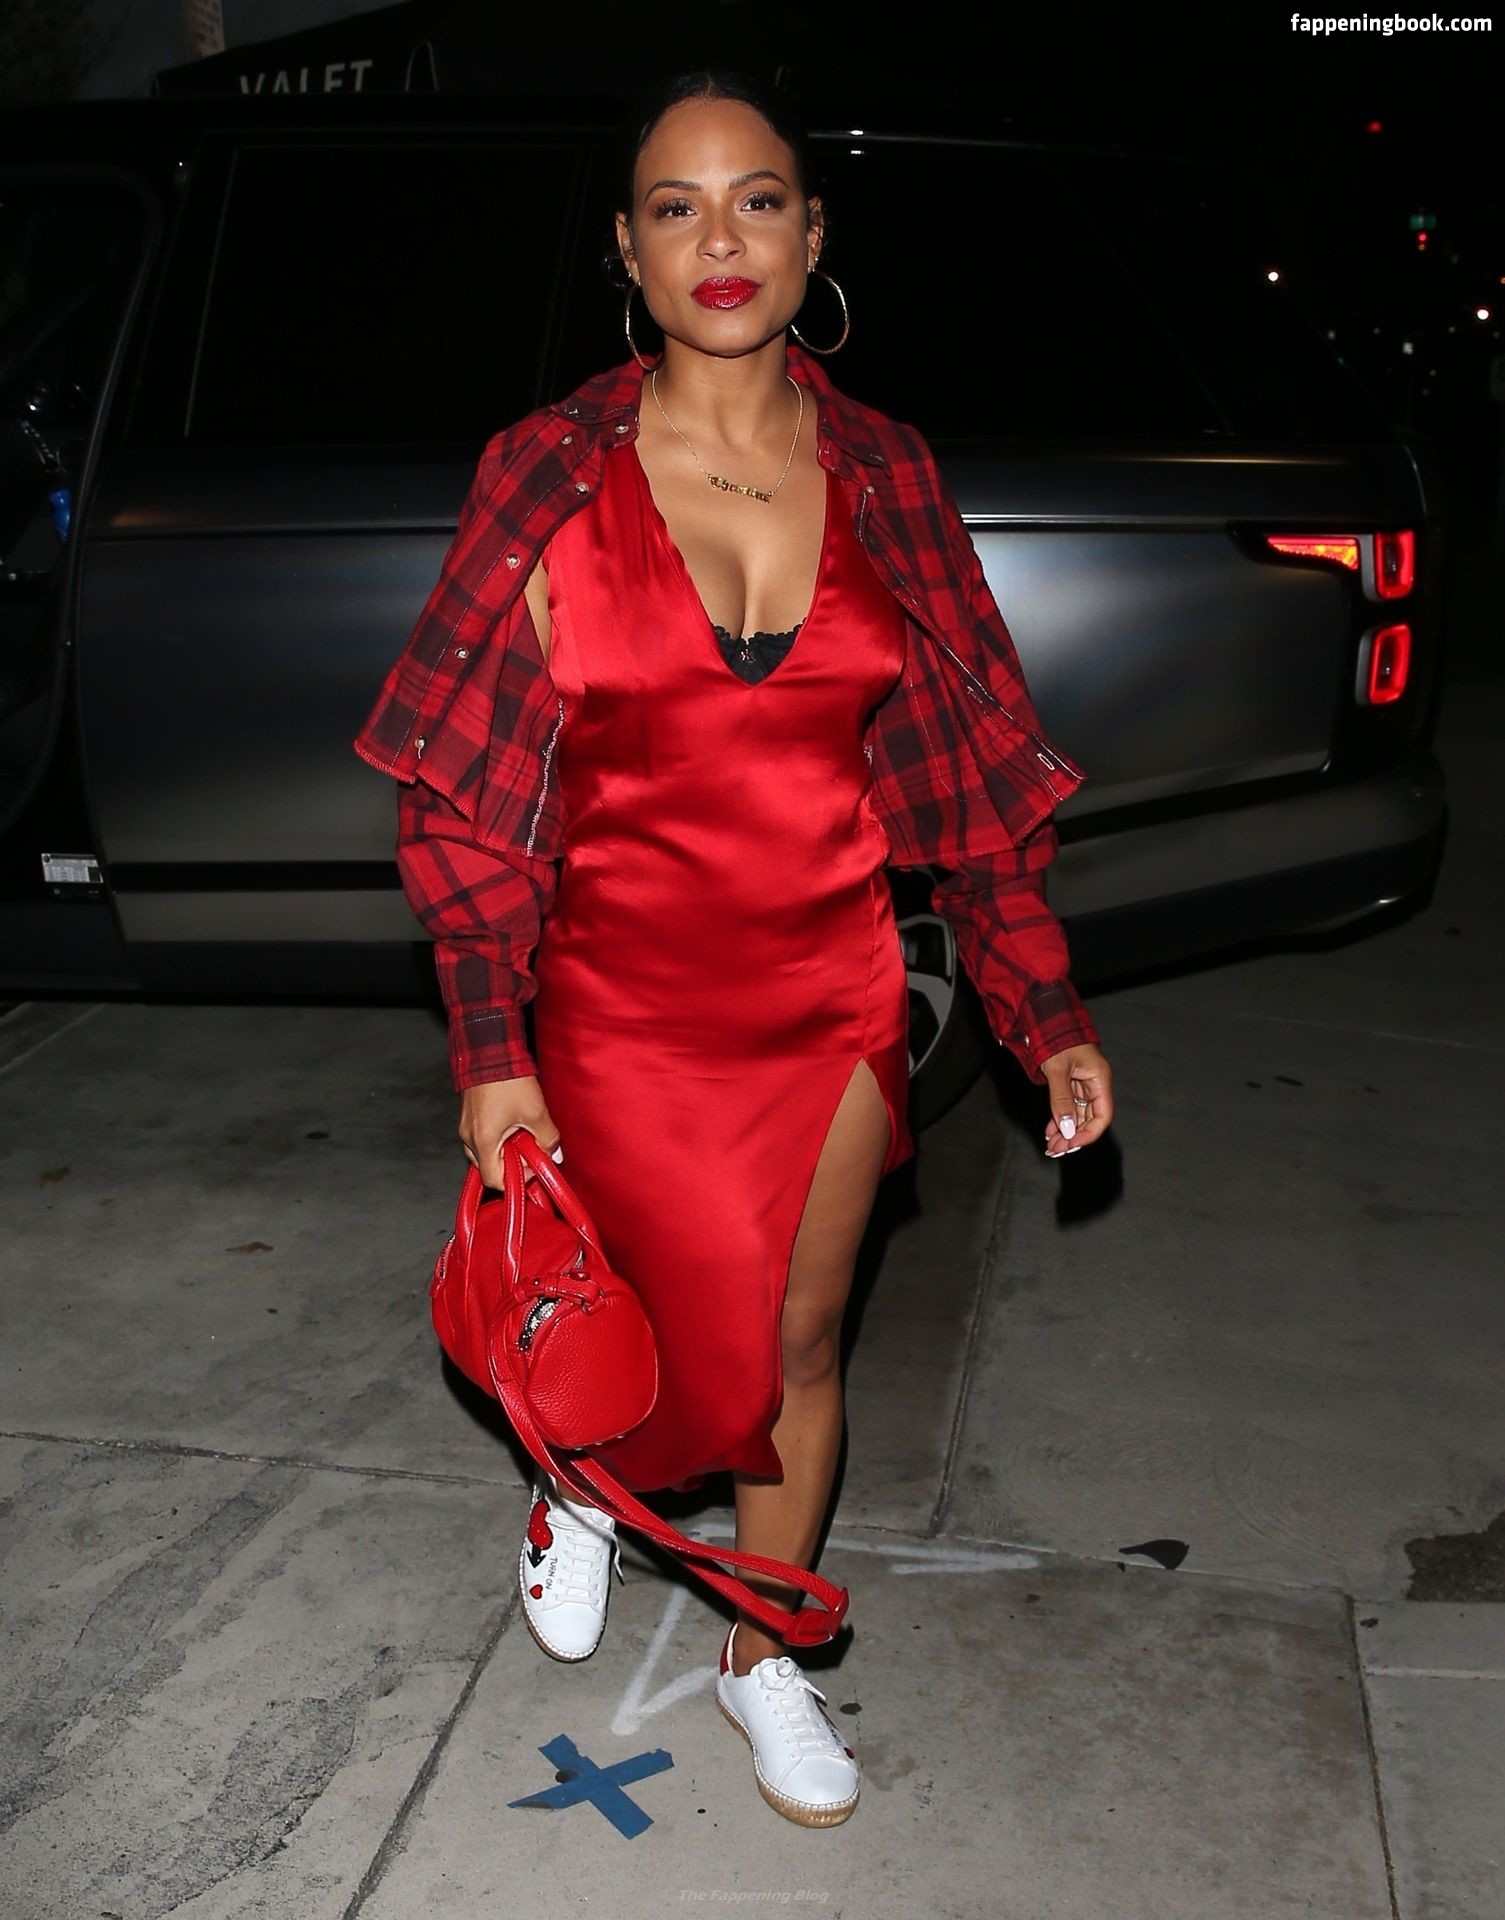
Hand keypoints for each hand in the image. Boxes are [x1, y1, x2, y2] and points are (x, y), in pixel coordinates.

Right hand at [458, 1075, 561, 1189]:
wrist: (490, 1051)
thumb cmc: (508, 1080)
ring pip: (485, 1153)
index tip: (533, 1166)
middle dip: (513, 1163)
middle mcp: (469, 1138)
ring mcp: (466, 1127)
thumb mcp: (536, 1112)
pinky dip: (498, 1139)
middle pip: (489, 1168)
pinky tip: (513, 1124)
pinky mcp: (469, 1117)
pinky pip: (482, 1139)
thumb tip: (554, 1154)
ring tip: (523, 1133)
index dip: (517, 1179)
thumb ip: (548, 1138)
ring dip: (505, 1150)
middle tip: (530, 1148)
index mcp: (482, 1142)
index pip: (494, 1180)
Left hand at [1040, 1043, 1112, 1157]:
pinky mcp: (1071, 1083)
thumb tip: (1067, 1129)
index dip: (1089, 1133)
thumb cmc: (1056, 1039)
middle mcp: (1094, 1084)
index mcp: (1099, 1079)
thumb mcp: (1057, 1070)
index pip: (1102, 1115)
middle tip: (1056, 1149)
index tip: (1071, 1144)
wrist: (1047, 1021)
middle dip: (1074, 1136)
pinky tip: (1050, 1131)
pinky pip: (1069, 1106)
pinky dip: (1060, 1119)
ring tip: (1051, 1145)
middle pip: (1090, 1118)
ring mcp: (1083, 1084)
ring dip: (1065, 1131)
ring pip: (1078, 1115)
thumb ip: (1061, 1100)